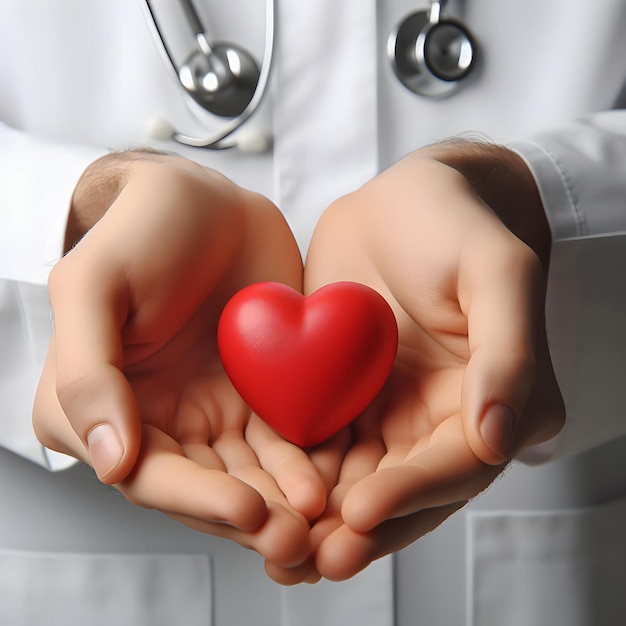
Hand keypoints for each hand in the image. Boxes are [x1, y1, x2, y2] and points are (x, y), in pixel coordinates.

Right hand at [33, 152, 326, 573]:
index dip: (196, 498)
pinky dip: (309, 459)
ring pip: (252, 472)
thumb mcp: (94, 285)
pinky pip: (287, 436)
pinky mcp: (262, 392)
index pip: (150, 474)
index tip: (246, 510)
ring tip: (325, 514)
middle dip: (252, 515)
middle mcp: (161, 421)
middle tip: (297, 536)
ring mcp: (216, 409)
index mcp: (106, 408)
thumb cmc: (141, 231)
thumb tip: (106, 460)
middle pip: (207, 486)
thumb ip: (87, 371)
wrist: (206, 201)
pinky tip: (336, 473)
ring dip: (286, 498)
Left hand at [292, 142, 564, 580]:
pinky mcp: (346, 395)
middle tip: (313, 560)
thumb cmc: (459, 224)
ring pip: (360, 479)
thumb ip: (508, 353)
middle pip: (405, 490)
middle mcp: (442, 418)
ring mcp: (392, 410)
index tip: (360, 512)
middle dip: (361, 528)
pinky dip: (298, 478)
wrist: (407, 199)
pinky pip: (323, 444)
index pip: (457, 464)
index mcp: (493, 400)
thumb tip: (500, 440)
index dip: (412, 493)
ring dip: (324, 519)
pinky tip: (265, 501)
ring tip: (283, 553)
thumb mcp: (497, 272)